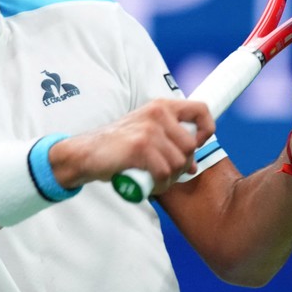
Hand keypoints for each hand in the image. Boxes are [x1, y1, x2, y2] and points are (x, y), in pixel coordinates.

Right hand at [50, 99, 213, 194]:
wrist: (85, 153)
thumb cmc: (116, 146)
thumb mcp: (145, 133)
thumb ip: (170, 142)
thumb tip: (194, 165)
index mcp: (161, 106)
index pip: (201, 109)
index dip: (206, 130)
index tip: (196, 145)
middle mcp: (158, 113)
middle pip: (191, 147)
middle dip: (181, 166)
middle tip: (164, 172)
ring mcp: (149, 129)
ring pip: (179, 163)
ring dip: (169, 178)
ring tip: (153, 179)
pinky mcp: (141, 146)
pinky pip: (164, 173)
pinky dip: (159, 184)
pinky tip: (147, 184)